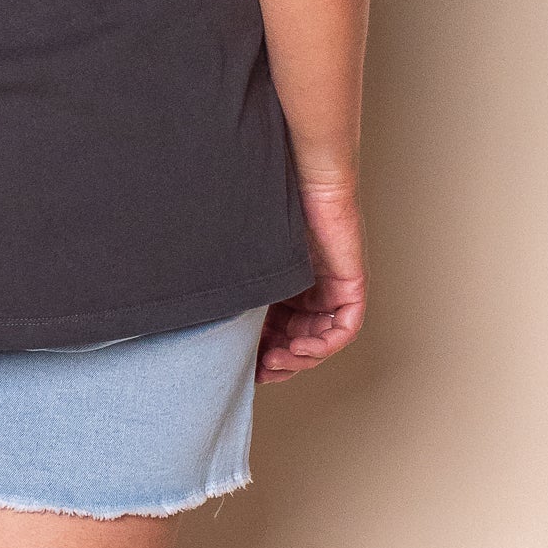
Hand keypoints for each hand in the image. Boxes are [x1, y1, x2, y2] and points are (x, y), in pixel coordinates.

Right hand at [256, 179, 365, 381]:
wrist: (302, 177)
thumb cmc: (270, 204)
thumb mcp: (248, 257)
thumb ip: (237, 284)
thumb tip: (196, 313)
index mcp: (284, 286)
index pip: (275, 331)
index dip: (261, 353)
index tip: (243, 367)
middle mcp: (308, 292)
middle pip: (297, 342)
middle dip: (279, 362)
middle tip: (259, 370)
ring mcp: (331, 290)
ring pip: (319, 341)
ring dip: (299, 357)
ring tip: (276, 360)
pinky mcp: (350, 286)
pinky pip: (343, 328)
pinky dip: (323, 344)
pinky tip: (299, 346)